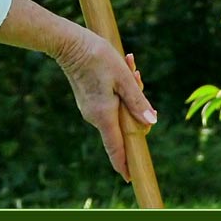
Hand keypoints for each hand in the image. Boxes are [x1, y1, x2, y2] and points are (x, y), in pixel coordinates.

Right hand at [54, 26, 157, 182]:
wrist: (69, 43)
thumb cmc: (97, 57)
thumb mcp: (123, 77)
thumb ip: (138, 101)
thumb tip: (151, 123)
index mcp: (104, 115)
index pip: (116, 148)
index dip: (124, 165)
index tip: (130, 178)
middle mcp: (94, 116)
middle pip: (123, 124)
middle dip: (137, 107)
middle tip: (138, 75)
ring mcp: (89, 109)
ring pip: (118, 111)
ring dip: (129, 94)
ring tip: (130, 66)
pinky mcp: (88, 100)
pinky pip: (110, 104)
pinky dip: (119, 91)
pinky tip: (121, 67)